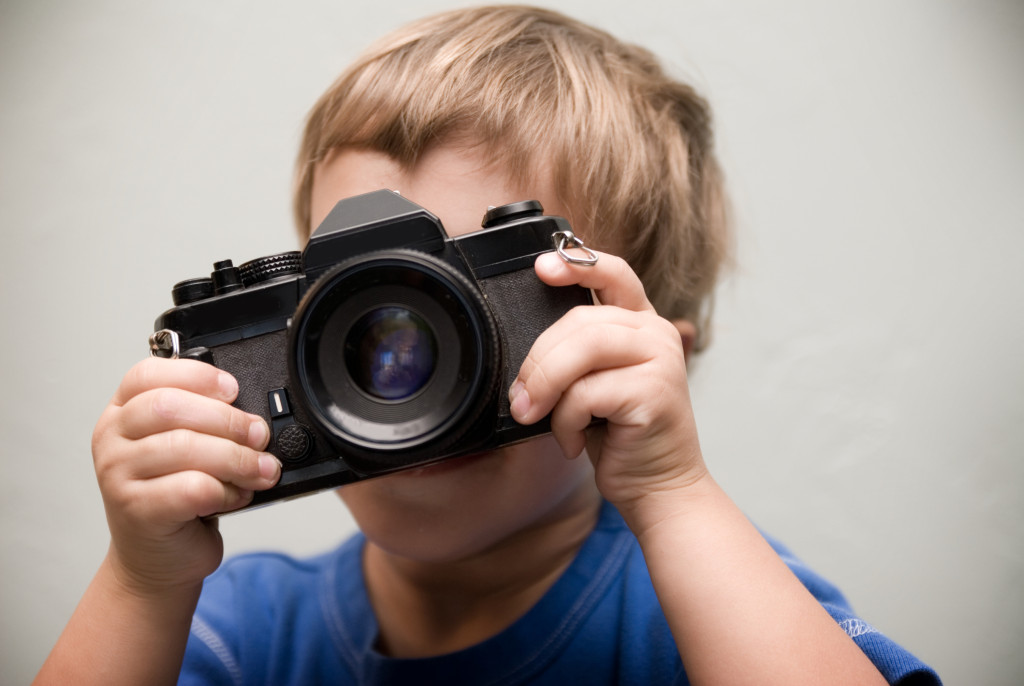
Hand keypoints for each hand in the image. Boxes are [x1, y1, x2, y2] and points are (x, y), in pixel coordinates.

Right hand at [91, 357, 279, 593]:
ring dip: (237, 458)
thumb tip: (254, 414)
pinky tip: (235, 496)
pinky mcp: (137, 510)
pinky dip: (226, 490)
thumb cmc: (177, 497)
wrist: (159, 558)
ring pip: (185, 447)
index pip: (148, 374)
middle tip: (260, 436)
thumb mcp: (187, 448)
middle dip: (228, 420)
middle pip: (170, 407)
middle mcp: (113, 439)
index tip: (234, 389)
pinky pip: (191, 488)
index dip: (197, 375)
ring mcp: (118, 475)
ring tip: (261, 470)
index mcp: (122, 412)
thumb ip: (206, 422)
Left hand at [509, 251, 707, 518]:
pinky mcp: (654, 391)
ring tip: (535, 416)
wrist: (658, 489)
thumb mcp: (592, 385)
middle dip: (537, 361)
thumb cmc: (621, 439)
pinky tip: (574, 442)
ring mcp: (661, 359)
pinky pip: (585, 393)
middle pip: (579, 321)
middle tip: (520, 400)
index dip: (577, 264)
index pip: (613, 274)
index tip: (541, 268)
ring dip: (545, 386)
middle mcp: (655, 333)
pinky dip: (566, 422)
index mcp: (640, 325)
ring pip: (581, 350)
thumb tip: (523, 351)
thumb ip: (574, 355)